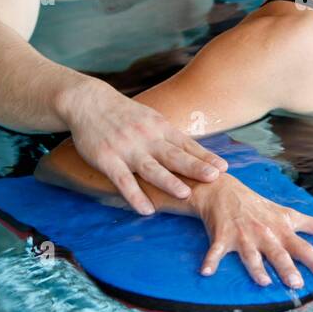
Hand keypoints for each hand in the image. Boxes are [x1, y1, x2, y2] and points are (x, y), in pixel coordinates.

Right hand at [56, 78, 227, 214]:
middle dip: (195, 167)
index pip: (187, 144)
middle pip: (174, 155)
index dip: (205, 157)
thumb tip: (196, 153)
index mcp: (160, 128)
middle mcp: (146, 138)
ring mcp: (127, 149)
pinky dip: (134, 195)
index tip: (223, 168)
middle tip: (214, 178)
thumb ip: (170, 136)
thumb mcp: (151, 119)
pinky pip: (123, 180)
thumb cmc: (125, 114)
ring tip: (185, 194)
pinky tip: (146, 209)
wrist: (89, 102)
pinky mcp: (107, 159)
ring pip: (151, 168)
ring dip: (168, 182)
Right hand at [189, 174, 312, 288]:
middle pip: (279, 253)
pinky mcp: (222, 237)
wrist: (224, 191)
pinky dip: (211, 261)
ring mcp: (244, 236)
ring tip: (263, 282)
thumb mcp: (291, 215)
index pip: (304, 245)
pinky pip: (216, 251)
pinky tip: (206, 272)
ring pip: (252, 255)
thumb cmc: (261, 207)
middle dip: (288, 267)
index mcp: (283, 229)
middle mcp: (266, 234)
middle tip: (297, 283)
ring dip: (256, 268)